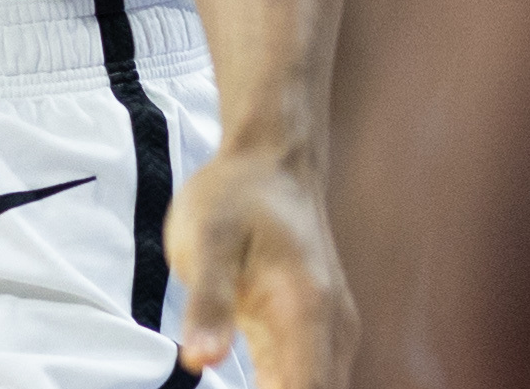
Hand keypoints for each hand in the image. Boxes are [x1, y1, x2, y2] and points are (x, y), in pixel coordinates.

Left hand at [164, 144, 356, 388]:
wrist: (271, 163)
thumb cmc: (236, 194)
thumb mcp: (207, 239)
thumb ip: (209, 301)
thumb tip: (200, 361)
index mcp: (307, 312)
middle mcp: (330, 330)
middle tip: (213, 362)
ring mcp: (327, 332)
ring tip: (234, 371)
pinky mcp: (313, 331)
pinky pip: (305, 380)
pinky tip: (250, 383)